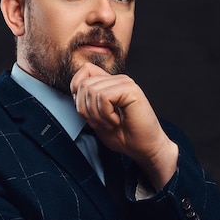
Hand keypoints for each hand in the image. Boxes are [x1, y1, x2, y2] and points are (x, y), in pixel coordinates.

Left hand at [70, 63, 177, 189]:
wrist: (144, 148)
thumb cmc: (124, 136)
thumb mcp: (96, 118)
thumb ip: (86, 102)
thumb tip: (75, 90)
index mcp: (110, 84)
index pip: (85, 71)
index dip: (77, 90)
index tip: (87, 111)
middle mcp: (117, 80)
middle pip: (84, 84)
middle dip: (85, 109)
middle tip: (100, 123)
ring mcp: (125, 83)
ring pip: (91, 90)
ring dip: (96, 114)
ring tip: (110, 123)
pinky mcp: (131, 90)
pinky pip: (104, 97)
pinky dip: (106, 115)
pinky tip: (116, 121)